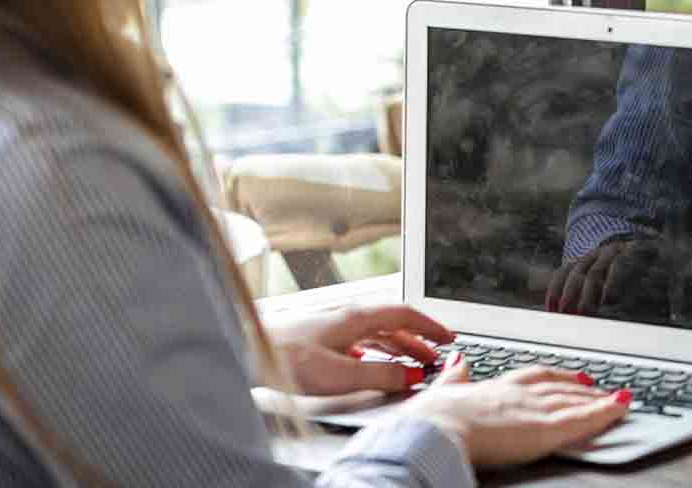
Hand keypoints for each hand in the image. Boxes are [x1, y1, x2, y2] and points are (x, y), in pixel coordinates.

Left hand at [264, 304, 450, 395]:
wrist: (243, 350)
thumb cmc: (284, 358)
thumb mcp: (339, 373)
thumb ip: (379, 374)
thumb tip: (410, 376)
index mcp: (355, 317)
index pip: (405, 315)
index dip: (430, 326)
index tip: (448, 338)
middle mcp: (346, 317)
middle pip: (392, 325)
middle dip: (418, 340)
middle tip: (436, 355)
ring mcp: (332, 327)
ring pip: (375, 333)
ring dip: (398, 347)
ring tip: (412, 363)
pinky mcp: (320, 339)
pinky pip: (358, 342)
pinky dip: (375, 352)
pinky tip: (372, 363)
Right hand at [404, 360, 630, 467]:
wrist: (433, 430)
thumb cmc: (432, 418)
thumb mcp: (443, 391)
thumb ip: (454, 377)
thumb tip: (458, 360)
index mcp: (497, 386)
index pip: (535, 376)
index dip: (557, 376)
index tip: (572, 375)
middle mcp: (519, 392)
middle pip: (560, 386)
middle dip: (583, 387)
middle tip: (603, 387)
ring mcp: (533, 408)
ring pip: (575, 400)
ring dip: (600, 398)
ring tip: (619, 398)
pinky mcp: (543, 429)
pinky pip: (582, 419)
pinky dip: (605, 411)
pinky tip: (622, 406)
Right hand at [544, 235, 688, 319]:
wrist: (640, 245)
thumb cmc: (661, 267)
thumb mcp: (676, 270)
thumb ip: (683, 284)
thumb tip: (689, 293)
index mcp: (635, 251)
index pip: (622, 264)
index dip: (614, 282)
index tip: (610, 301)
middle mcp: (611, 251)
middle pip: (596, 270)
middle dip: (588, 294)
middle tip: (585, 315)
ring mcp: (593, 255)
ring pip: (577, 273)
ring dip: (570, 295)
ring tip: (566, 315)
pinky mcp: (579, 262)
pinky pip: (562, 273)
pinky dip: (556, 290)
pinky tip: (553, 308)